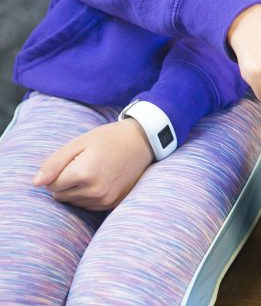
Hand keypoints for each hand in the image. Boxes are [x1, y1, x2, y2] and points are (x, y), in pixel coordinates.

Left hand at [32, 120, 153, 210]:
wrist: (142, 141)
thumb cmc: (108, 138)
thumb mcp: (79, 143)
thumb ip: (54, 163)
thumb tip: (36, 183)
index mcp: (84, 173)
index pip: (51, 185)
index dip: (58, 172)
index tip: (74, 159)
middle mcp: (94, 191)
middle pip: (60, 196)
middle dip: (66, 182)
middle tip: (84, 164)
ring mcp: (105, 199)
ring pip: (73, 202)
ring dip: (77, 190)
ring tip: (94, 171)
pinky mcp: (112, 203)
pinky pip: (88, 206)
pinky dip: (88, 195)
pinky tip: (100, 179)